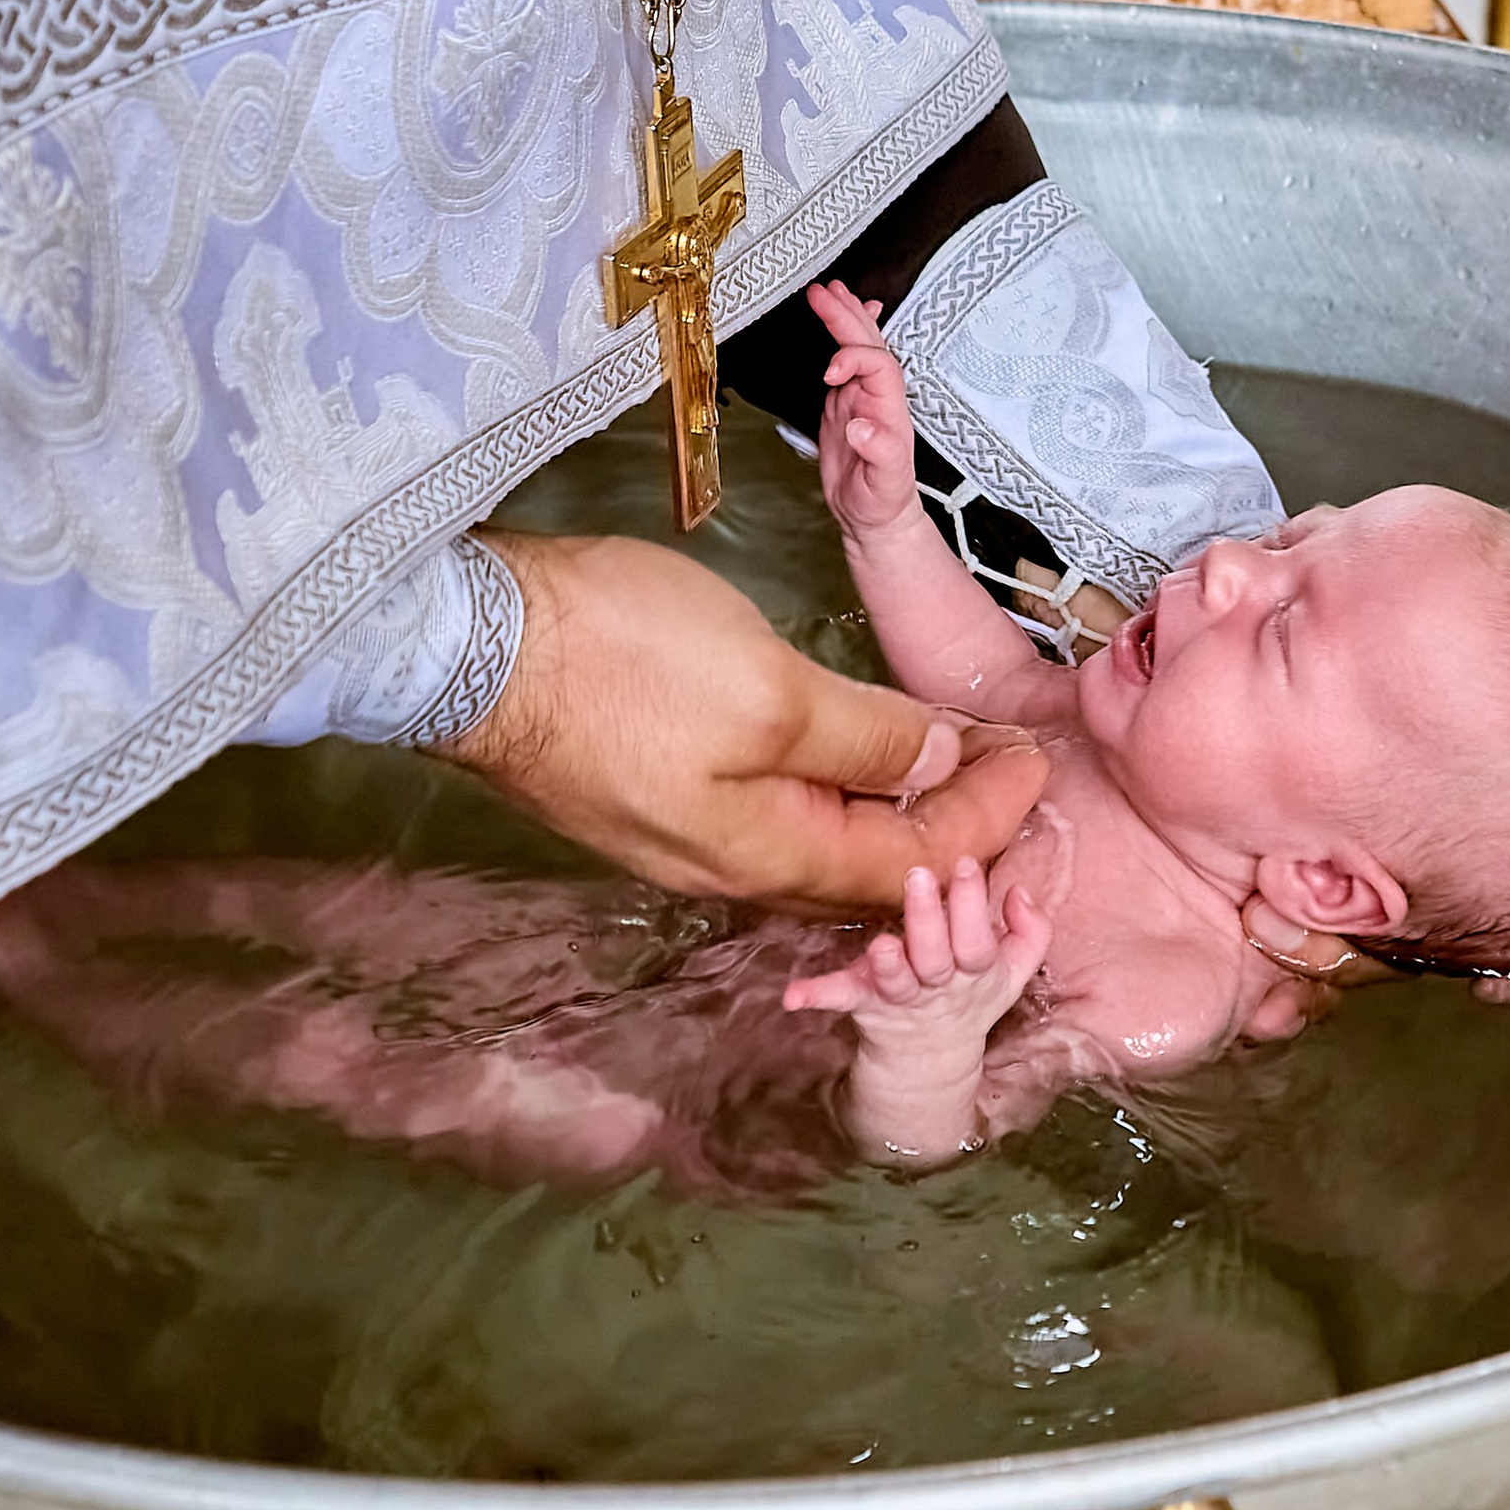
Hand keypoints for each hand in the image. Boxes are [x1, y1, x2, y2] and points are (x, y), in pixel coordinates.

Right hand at [438, 533, 1047, 912]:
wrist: (473, 643)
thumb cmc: (621, 659)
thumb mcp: (773, 689)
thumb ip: (866, 735)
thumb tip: (942, 759)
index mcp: (769, 856)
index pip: (915, 865)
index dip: (987, 819)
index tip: (1037, 762)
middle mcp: (730, 867)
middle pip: (868, 867)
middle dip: (950, 824)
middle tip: (1008, 765)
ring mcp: (684, 835)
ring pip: (818, 838)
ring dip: (889, 800)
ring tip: (945, 747)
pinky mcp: (652, 792)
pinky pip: (770, 810)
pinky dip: (831, 782)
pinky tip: (845, 743)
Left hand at [783, 857, 1052, 1157]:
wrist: (930, 1060)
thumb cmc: (969, 992)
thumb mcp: (1011, 971)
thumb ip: (1032, 931)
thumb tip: (1018, 893)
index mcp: (974, 973)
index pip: (977, 942)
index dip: (972, 906)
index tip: (964, 863)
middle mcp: (936, 985)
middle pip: (937, 958)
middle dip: (929, 919)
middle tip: (918, 875)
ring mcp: (897, 996)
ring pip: (896, 981)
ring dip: (888, 964)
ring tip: (881, 944)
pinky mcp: (863, 1002)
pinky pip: (839, 997)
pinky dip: (817, 994)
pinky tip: (793, 994)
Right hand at [809, 279, 920, 534]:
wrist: (876, 517)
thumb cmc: (884, 501)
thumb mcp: (885, 483)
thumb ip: (879, 452)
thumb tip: (861, 424)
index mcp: (890, 408)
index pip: (877, 365)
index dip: (853, 359)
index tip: (829, 374)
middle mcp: (879, 396)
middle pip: (867, 344)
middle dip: (846, 316)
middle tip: (823, 292)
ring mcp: (862, 397)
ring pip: (858, 346)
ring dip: (845, 317)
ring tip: (829, 290)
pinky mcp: (844, 404)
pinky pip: (848, 360)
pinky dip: (846, 336)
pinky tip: (852, 316)